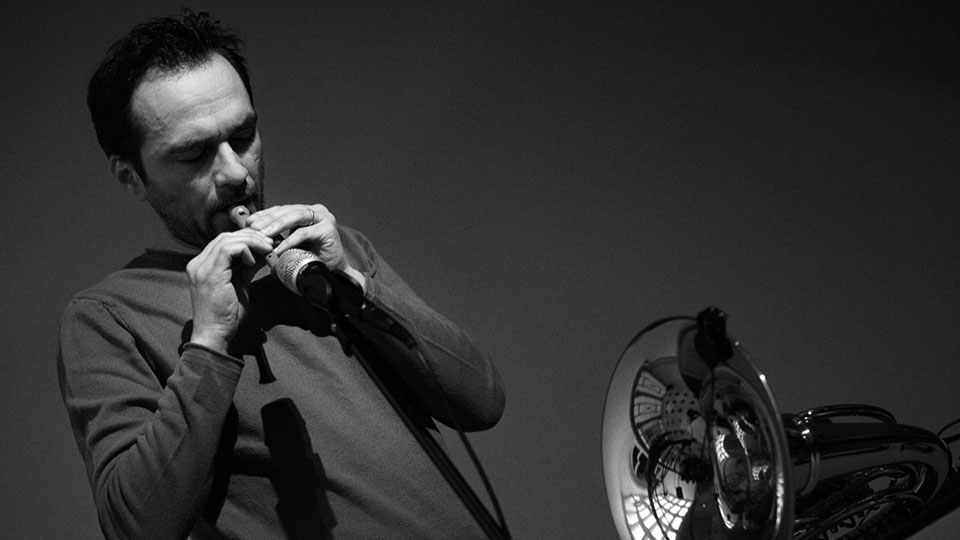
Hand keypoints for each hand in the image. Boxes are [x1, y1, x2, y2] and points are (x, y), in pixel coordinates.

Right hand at [186, 228, 273, 352]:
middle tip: (270, 243)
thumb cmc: (227, 314)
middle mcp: (198, 263)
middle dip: (251, 236)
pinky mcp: (210, 273)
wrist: (214, 334)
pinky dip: (245, 249)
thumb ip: (249, 266)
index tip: (266, 243)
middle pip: (225, 236)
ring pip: (227, 239)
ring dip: (251, 241)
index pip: (223, 241)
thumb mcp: (240, 283)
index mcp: (202, 265)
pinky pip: (228, 249)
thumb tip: (264, 252)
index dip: (246, 238)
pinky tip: (255, 259)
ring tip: (267, 249)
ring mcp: (201, 267)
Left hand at [244, 204, 365, 290]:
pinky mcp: (328, 229)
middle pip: (288, 211)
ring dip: (276, 226)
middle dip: (269, 219)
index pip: (283, 209)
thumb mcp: (292, 244)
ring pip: (295, 217)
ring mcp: (324, 218)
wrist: (334, 272)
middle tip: (253, 228)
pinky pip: (303, 233)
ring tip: (263, 235)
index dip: (266, 214)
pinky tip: (278, 248)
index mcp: (307, 211)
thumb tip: (253, 236)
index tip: (250, 221)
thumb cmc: (312, 258)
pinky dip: (289, 241)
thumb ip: (278, 237)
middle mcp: (317, 211)